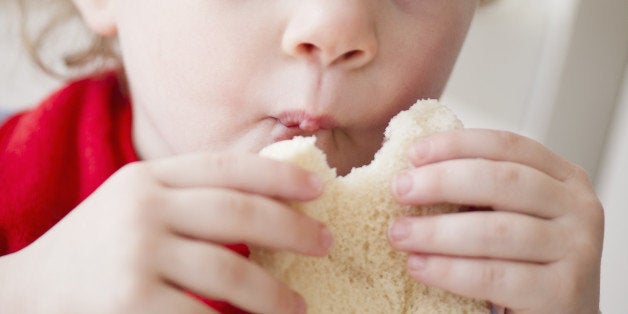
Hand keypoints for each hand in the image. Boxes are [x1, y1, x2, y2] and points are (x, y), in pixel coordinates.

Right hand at [3, 153, 329, 313]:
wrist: (25, 295)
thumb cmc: (93, 249)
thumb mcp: (133, 205)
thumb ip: (186, 197)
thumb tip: (264, 203)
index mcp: (146, 178)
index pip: (226, 167)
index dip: (278, 175)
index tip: (318, 187)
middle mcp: (143, 208)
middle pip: (238, 212)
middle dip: (292, 228)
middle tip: (325, 242)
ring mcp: (136, 255)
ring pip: (229, 271)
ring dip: (272, 294)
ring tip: (297, 306)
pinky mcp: (131, 302)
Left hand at [387, 129, 603, 313]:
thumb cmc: (523, 261)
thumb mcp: (509, 214)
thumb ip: (478, 190)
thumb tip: (413, 171)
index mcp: (562, 178)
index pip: (508, 146)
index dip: (457, 144)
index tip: (413, 153)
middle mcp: (578, 207)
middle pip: (503, 181)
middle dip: (443, 182)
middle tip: (399, 189)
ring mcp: (577, 250)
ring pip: (496, 231)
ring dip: (437, 231)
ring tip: (399, 233)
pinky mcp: (563, 292)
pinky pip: (494, 276)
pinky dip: (449, 270)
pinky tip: (418, 266)